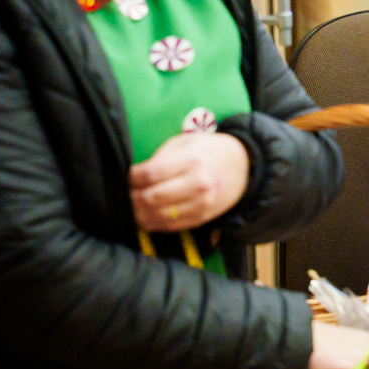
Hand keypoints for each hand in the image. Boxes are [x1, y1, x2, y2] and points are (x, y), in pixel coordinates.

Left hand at [129, 132, 249, 231]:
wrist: (243, 167)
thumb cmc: (210, 150)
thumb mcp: (187, 142)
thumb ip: (162, 156)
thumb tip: (137, 175)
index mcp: (192, 160)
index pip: (151, 173)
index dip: (132, 177)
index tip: (127, 176)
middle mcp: (197, 184)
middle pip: (152, 197)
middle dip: (132, 197)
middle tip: (125, 193)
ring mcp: (200, 204)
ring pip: (159, 216)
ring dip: (139, 214)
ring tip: (132, 206)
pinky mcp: (202, 218)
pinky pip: (171, 226)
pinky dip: (153, 223)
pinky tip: (145, 216)